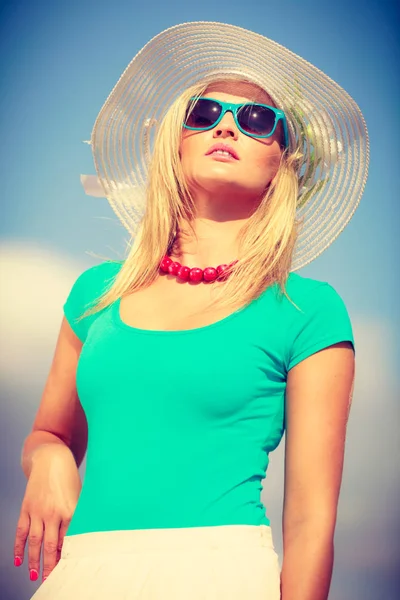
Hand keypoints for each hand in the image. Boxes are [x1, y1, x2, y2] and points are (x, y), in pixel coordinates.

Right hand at [14, 445, 81, 582]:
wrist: (52, 458)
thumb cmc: (69, 478)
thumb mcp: (79, 496)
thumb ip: (78, 516)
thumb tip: (79, 538)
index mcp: (70, 510)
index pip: (67, 541)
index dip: (66, 557)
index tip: (67, 571)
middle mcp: (53, 512)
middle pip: (50, 545)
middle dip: (50, 565)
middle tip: (49, 581)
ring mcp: (38, 510)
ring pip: (35, 541)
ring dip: (34, 560)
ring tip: (34, 575)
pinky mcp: (26, 507)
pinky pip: (21, 531)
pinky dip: (19, 547)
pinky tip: (19, 559)